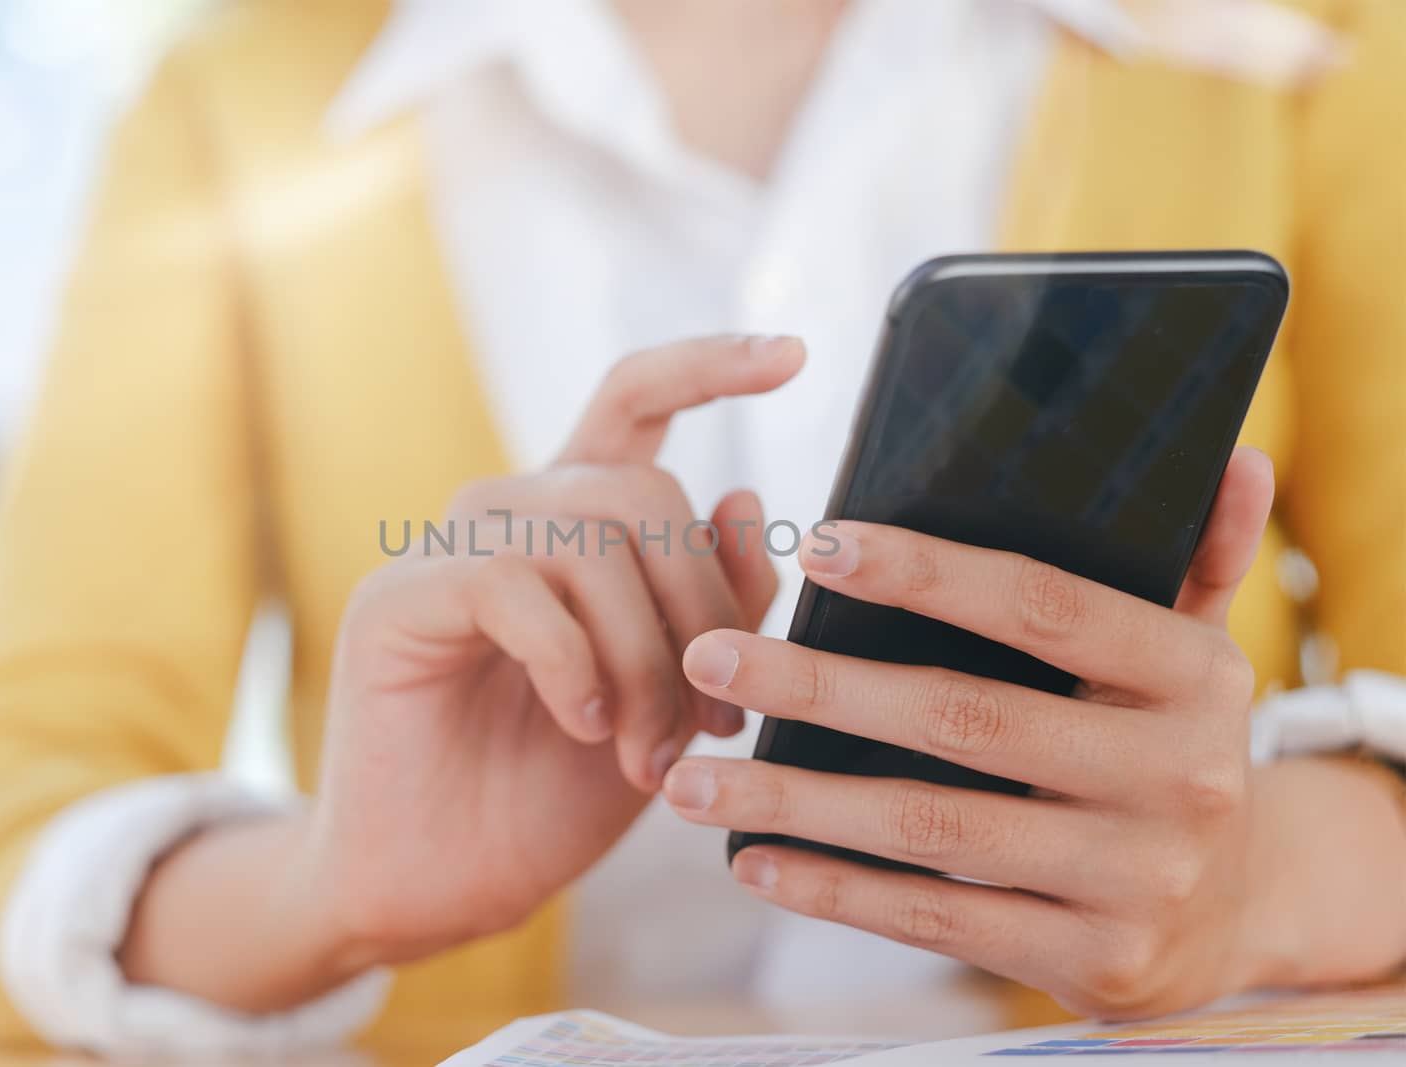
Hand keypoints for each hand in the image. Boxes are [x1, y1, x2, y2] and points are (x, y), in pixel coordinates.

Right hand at [119, 335, 803, 1010]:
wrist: (444, 884)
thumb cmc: (554, 792)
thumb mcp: (673, 699)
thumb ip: (716, 604)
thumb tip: (743, 492)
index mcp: (575, 526)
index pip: (636, 399)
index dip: (711, 365)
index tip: (797, 356)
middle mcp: (511, 517)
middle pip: (643, 491)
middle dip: (700, 609)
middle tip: (711, 725)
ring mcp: (446, 550)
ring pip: (588, 541)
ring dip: (643, 658)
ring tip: (646, 752)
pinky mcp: (399, 600)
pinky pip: (512, 586)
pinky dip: (570, 663)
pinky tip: (581, 727)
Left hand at [664, 447, 1282, 1018]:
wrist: (1233, 919)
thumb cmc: (1167, 751)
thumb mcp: (1196, 655)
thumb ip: (1198, 558)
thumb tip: (1231, 456)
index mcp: (1197, 674)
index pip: (1041, 606)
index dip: (927, 573)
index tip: (816, 545)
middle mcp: (1178, 775)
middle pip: (964, 717)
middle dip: (820, 686)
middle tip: (709, 657)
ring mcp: (1139, 878)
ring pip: (933, 828)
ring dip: (796, 801)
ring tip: (691, 781)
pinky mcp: (1094, 961)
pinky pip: (940, 920)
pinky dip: (838, 892)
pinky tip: (755, 862)